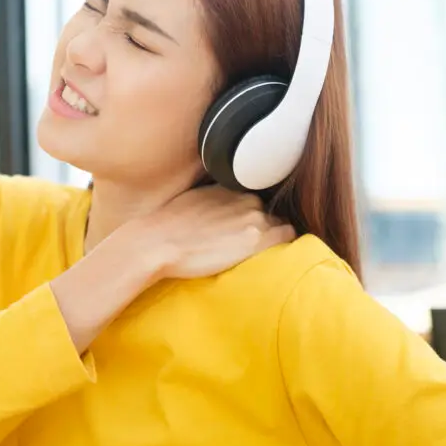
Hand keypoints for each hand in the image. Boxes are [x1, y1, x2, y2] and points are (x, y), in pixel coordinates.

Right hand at [135, 185, 296, 279]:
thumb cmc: (167, 224)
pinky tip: (272, 257)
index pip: (256, 201)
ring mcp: (254, 219)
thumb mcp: (194, 198)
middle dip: (264, 226)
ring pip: (281, 225)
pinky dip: (283, 245)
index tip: (245, 230)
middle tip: (248, 244)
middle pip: (270, 213)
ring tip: (260, 254)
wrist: (158, 242)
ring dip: (273, 237)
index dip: (252, 217)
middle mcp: (247, 199)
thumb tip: (219, 207)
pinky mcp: (257, 241)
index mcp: (233, 188)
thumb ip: (215, 198)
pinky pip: (287, 237)